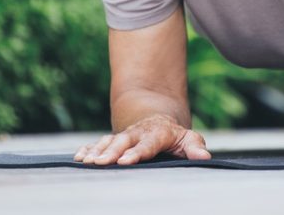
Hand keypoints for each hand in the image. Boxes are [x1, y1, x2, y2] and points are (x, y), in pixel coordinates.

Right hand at [72, 113, 211, 165]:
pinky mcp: (113, 140)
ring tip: (87, 162)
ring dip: (97, 151)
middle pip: (123, 142)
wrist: (156, 119)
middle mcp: (138, 133)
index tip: (126, 161)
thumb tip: (205, 157)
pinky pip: (99, 143)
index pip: (148, 144)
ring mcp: (124, 136)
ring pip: (109, 142)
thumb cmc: (174, 136)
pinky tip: (79, 157)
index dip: (137, 152)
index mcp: (157, 134)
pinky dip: (88, 149)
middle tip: (100, 163)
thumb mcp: (188, 139)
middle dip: (111, 152)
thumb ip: (194, 147)